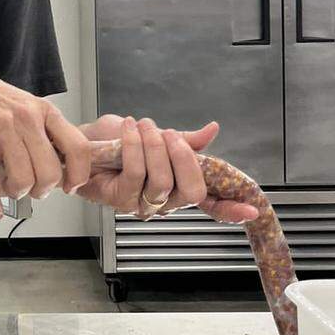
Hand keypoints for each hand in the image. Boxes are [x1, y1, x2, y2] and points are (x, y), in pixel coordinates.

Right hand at [0, 65, 91, 220]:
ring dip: (17, 193)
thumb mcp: (26, 106)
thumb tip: (59, 165)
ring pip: (23, 180)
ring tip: (10, 189)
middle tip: (34, 190)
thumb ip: (43, 133)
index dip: (79, 174)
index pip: (77, 147)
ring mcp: (2, 129)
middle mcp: (26, 119)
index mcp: (43, 111)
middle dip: (42, 190)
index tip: (71, 186)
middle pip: (50, 172)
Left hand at [75, 115, 257, 224]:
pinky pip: (135, 175)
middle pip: (191, 193)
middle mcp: (164, 201)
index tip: (253, 209)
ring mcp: (142, 203)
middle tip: (169, 134)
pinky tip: (128, 130)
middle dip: (183, 158)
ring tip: (142, 125)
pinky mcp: (119, 199)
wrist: (81, 141)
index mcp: (179, 185)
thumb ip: (185, 140)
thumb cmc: (117, 141)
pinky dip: (134, 147)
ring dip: (153, 147)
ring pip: (161, 182)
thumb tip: (212, 130)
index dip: (232, 208)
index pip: (211, 204)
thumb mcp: (155, 135)